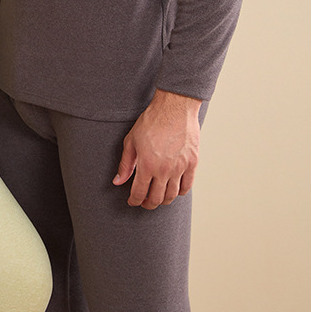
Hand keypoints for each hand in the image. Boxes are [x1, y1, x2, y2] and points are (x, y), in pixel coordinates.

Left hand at [113, 89, 200, 208]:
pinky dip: (179, 192)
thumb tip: (118, 182)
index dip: (134, 201)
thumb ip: (125, 164)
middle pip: (156, 199)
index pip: (139, 193)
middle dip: (148, 204)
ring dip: (163, 200)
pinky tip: (173, 188)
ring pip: (172, 196)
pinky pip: (187, 186)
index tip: (133, 201)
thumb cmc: (152, 121)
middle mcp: (164, 170)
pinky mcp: (192, 163)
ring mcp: (180, 168)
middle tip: (144, 202)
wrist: (174, 107)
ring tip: (158, 196)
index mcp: (147, 164)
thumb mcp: (132, 140)